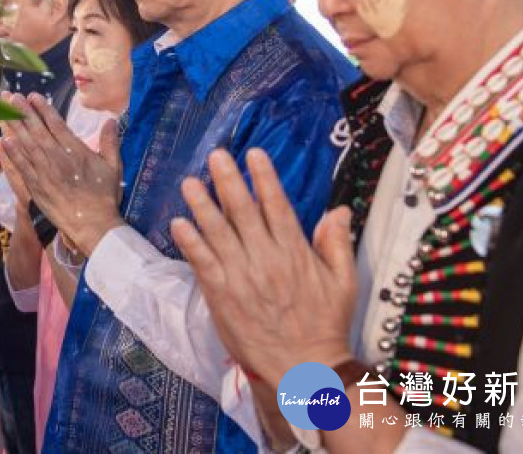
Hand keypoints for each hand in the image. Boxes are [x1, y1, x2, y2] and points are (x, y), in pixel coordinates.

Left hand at [0, 93, 124, 256]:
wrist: (92, 224)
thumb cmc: (104, 196)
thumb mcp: (113, 166)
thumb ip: (110, 142)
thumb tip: (111, 120)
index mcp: (75, 150)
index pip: (56, 123)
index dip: (43, 108)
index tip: (33, 95)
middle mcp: (57, 157)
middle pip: (36, 129)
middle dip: (23, 111)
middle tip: (10, 96)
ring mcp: (44, 171)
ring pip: (25, 144)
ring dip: (13, 126)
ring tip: (3, 110)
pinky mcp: (36, 186)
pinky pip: (21, 165)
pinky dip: (12, 151)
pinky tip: (2, 139)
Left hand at [170, 148, 355, 385]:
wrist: (305, 368)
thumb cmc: (325, 324)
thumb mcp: (344, 283)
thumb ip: (338, 243)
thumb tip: (340, 209)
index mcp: (296, 251)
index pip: (278, 205)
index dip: (264, 177)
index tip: (253, 153)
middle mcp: (267, 258)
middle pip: (244, 211)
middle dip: (228, 180)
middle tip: (215, 155)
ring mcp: (242, 276)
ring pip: (218, 233)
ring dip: (202, 205)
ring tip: (189, 182)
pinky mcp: (222, 295)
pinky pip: (203, 263)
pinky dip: (190, 242)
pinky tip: (178, 223)